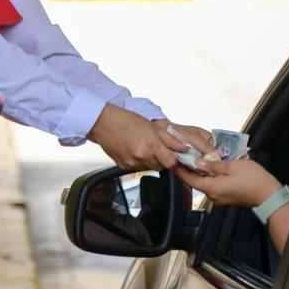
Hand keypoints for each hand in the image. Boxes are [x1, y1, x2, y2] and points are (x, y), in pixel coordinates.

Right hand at [88, 105, 207, 170]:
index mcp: (151, 145)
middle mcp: (142, 157)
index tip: (174, 154)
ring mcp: (132, 163)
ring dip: (151, 160)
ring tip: (144, 146)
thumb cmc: (126, 120)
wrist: (104, 123)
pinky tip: (135, 149)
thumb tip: (184, 147)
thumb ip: (170, 139)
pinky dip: (140, 161)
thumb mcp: (153, 126)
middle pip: (161, 166)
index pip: (171, 163)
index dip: (174, 159)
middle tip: (157, 146)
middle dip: (162, 158)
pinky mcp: (124, 167)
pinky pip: (138, 168)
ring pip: (150, 167)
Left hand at [175, 158, 281, 206]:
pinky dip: (209, 175)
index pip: (189, 179)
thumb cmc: (253, 179)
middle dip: (189, 168)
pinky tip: (210, 165)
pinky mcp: (225, 197)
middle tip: (183, 154)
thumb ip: (213, 164)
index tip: (172, 159)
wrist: (268, 194)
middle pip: (196, 181)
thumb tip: (198, 162)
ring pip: (204, 182)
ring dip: (200, 171)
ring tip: (195, 157)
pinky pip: (212, 185)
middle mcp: (212, 196)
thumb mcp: (232, 166)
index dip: (179, 169)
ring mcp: (219, 198)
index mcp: (212, 188)